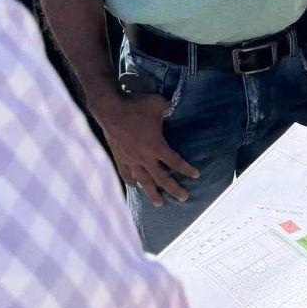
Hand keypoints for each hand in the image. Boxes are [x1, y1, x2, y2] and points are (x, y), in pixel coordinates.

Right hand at [93, 91, 199, 206]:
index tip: (196, 175)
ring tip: (160, 204)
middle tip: (184, 198)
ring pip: (143, 181)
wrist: (110, 108)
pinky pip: (126, 174)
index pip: (175, 162)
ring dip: (152, 193)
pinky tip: (134, 187)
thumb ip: (169, 108)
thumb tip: (176, 106)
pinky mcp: (119, 157)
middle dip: (174, 189)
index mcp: (156, 146)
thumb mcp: (159, 104)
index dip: (186, 169)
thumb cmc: (136, 105)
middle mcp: (144, 157)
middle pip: (161, 178)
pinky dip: (131, 182)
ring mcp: (130, 159)